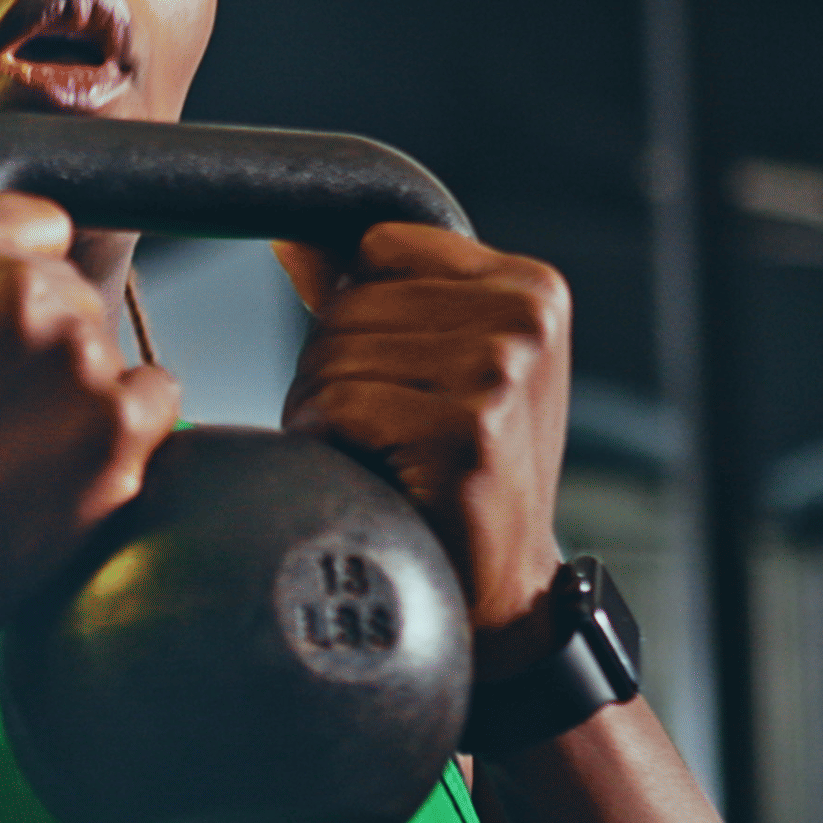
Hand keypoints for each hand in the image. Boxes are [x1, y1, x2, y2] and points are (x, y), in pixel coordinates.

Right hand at [0, 192, 181, 619]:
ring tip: (17, 444)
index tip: (6, 314)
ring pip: (106, 348)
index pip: (38, 223)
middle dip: (47, 336)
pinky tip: (68, 456)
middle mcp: (24, 296)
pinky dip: (126, 423)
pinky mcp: (121, 428)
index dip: (23, 266)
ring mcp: (80, 362)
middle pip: (73, 290)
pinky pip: (155, 394)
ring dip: (78, 385)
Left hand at [277, 225, 571, 648]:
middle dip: (336, 369)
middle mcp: (525, 318)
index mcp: (529, 287)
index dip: (358, 312)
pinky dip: (329, 444)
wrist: (502, 588)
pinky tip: (374, 474)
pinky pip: (339, 406)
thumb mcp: (444, 363)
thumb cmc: (463, 472)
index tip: (393, 373)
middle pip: (351, 303)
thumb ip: (377, 292)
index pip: (379, 247)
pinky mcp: (466, 429)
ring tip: (380, 454)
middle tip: (381, 431)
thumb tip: (294, 235)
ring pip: (335, 354)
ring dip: (327, 411)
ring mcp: (500, 372)